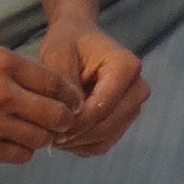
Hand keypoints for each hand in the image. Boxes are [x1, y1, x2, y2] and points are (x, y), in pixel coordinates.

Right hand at [0, 44, 79, 164]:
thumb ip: (16, 71)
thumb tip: (54, 88)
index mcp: (2, 63)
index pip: (56, 83)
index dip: (71, 96)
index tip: (73, 102)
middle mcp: (1, 92)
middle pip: (56, 114)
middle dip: (64, 120)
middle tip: (61, 122)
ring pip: (42, 138)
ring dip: (43, 138)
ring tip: (34, 132)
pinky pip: (21, 155)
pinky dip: (23, 151)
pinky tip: (14, 142)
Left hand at [28, 19, 145, 154]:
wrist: (80, 38)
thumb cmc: (68, 42)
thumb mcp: (58, 54)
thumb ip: (64, 84)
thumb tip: (68, 115)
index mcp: (126, 67)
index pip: (101, 107)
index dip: (74, 122)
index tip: (48, 125)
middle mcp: (138, 88)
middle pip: (106, 126)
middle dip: (74, 134)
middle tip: (45, 135)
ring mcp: (134, 106)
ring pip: (105, 138)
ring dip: (77, 142)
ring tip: (51, 134)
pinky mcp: (125, 119)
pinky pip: (104, 144)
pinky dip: (82, 145)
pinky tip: (63, 135)